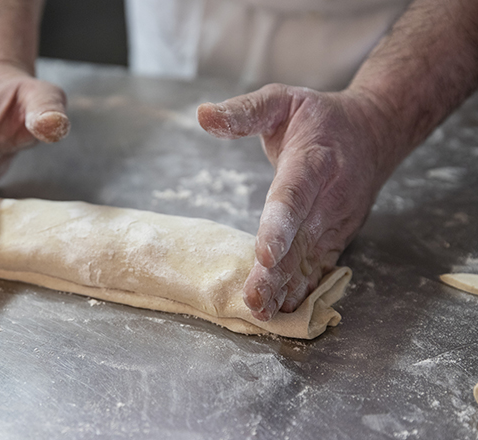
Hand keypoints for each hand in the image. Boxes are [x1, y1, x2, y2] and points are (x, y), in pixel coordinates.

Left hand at [198, 84, 395, 320]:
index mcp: (313, 160)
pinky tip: (286, 309)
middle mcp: (330, 195)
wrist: (376, 131)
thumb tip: (203, 115)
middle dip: (277, 273)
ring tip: (264, 313)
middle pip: (301, 239)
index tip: (265, 255)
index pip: (293, 196)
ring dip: (288, 287)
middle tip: (254, 300)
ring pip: (310, 257)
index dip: (279, 226)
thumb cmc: (320, 117)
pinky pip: (321, 264)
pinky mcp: (340, 234)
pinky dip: (305, 288)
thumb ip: (244, 111)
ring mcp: (338, 219)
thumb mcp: (281, 99)